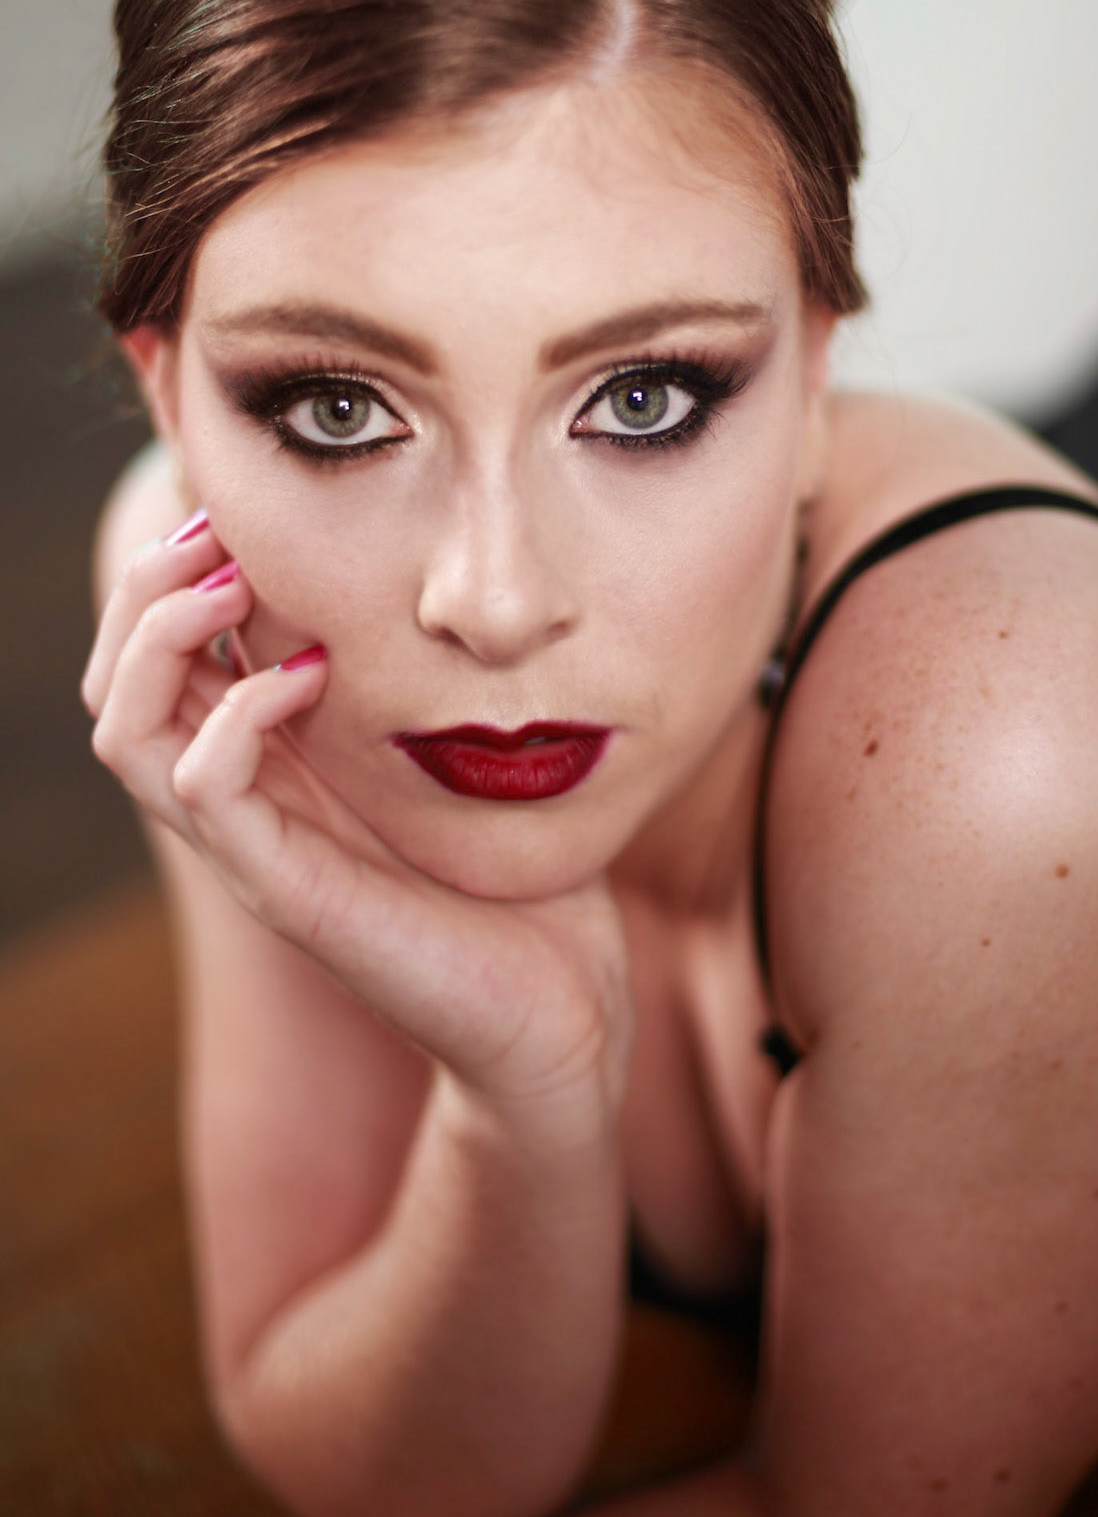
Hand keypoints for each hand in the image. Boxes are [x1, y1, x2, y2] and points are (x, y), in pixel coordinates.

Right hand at [82, 515, 633, 1143]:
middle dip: (148, 589)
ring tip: (229, 583)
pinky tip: (307, 671)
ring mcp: (257, 848)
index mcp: (274, 761)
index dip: (176, 576)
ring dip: (161, 637)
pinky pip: (202, 787)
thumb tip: (436, 569)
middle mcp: (246, 800)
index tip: (237, 511)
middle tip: (215, 531)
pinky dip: (236, 712)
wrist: (561, 1005)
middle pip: (118, 682)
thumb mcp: (461, 746)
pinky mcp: (288, 889)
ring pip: (126, 729)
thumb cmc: (518, 874)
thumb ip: (424, 670)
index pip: (161, 659)